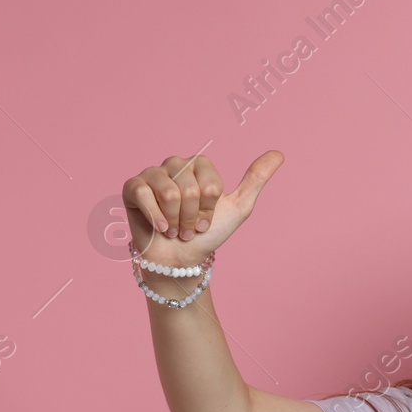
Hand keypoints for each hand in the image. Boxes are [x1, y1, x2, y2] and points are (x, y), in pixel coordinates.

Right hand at [121, 150, 283, 268]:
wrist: (179, 259)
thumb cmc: (207, 234)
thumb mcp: (238, 208)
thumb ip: (255, 179)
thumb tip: (279, 153)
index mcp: (200, 165)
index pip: (211, 184)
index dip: (210, 208)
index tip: (206, 219)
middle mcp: (175, 164)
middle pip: (190, 189)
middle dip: (192, 217)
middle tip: (188, 227)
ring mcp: (152, 173)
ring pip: (169, 193)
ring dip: (175, 220)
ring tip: (174, 228)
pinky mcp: (132, 186)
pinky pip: (144, 194)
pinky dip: (155, 217)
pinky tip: (159, 227)